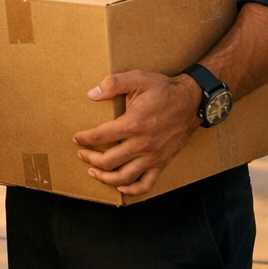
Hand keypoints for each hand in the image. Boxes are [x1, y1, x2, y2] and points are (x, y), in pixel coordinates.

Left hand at [73, 71, 202, 195]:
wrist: (191, 101)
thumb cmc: (163, 90)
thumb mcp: (137, 78)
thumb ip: (113, 83)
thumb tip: (92, 94)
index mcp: (133, 124)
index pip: (100, 137)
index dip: (84, 139)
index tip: (76, 138)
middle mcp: (142, 144)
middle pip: (108, 161)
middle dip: (90, 159)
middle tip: (82, 154)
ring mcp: (153, 156)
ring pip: (124, 177)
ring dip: (105, 178)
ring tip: (94, 172)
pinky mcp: (162, 162)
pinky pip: (147, 184)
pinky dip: (132, 190)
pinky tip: (121, 187)